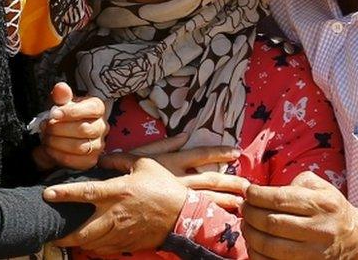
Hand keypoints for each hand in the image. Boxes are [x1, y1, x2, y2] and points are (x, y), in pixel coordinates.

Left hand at [34, 83, 107, 170]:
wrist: (55, 136)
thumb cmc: (60, 117)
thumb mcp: (58, 102)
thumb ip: (60, 95)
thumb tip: (61, 88)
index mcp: (97, 108)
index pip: (92, 109)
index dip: (72, 112)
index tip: (53, 114)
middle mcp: (102, 126)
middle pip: (84, 129)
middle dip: (60, 129)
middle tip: (45, 127)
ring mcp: (98, 145)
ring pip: (80, 147)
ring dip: (58, 143)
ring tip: (46, 138)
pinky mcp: (91, 161)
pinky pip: (77, 162)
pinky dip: (60, 156)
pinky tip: (50, 149)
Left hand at [44, 157, 186, 254]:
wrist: (184, 216)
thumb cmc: (164, 187)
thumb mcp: (144, 164)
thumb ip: (120, 159)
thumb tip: (103, 157)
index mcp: (117, 191)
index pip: (85, 192)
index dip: (64, 193)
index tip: (47, 194)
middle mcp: (114, 214)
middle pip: (82, 230)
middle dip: (63, 234)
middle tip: (50, 231)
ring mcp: (120, 232)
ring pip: (90, 242)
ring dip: (77, 241)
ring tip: (65, 237)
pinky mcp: (126, 243)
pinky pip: (103, 249)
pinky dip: (93, 246)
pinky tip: (88, 241)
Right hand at [102, 148, 247, 210]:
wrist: (108, 198)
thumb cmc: (121, 174)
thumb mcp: (140, 155)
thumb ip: (164, 145)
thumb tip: (185, 134)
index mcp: (171, 162)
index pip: (200, 154)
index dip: (219, 152)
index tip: (236, 152)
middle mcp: (177, 181)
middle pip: (211, 181)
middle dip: (232, 183)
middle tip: (250, 186)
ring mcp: (175, 200)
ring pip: (207, 202)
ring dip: (227, 203)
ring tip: (245, 205)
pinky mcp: (171, 217)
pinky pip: (195, 218)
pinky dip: (210, 220)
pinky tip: (223, 223)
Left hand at [241, 171, 357, 258]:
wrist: (356, 240)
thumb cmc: (332, 210)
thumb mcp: (322, 188)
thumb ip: (297, 182)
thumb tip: (267, 190)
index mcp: (322, 205)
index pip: (279, 199)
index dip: (255, 196)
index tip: (247, 193)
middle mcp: (319, 230)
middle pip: (271, 223)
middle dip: (249, 215)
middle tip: (243, 209)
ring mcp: (314, 253)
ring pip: (269, 247)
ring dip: (250, 235)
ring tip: (246, 226)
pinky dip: (257, 255)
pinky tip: (254, 245)